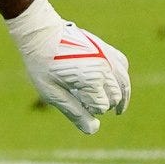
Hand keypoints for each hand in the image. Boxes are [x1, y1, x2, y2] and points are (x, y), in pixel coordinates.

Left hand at [6, 0, 130, 134]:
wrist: (41, 33)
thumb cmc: (42, 65)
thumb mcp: (52, 93)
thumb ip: (74, 112)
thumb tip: (93, 130)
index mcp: (92, 80)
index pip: (101, 106)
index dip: (92, 110)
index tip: (80, 107)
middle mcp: (105, 68)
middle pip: (115, 95)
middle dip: (107, 104)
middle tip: (95, 109)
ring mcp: (107, 56)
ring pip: (124, 81)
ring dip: (122, 95)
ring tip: (117, 108)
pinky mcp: (105, 48)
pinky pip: (122, 65)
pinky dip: (122, 78)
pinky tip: (117, 84)